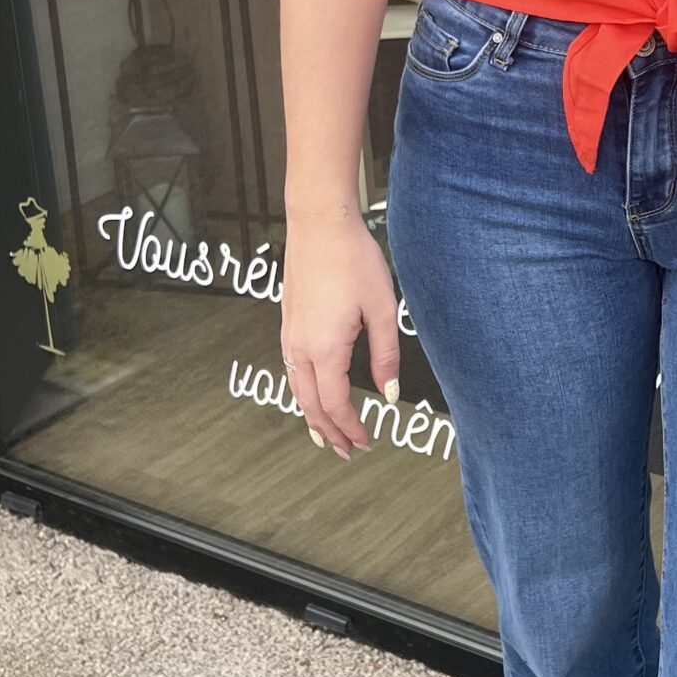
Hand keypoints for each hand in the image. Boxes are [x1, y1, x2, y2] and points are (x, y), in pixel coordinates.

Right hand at [279, 209, 403, 457]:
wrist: (320, 224)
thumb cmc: (353, 260)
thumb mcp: (381, 309)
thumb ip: (385, 355)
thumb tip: (388, 393)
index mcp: (325, 348)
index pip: (336, 404)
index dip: (351, 428)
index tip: (367, 443)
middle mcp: (300, 346)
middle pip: (310, 404)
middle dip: (329, 432)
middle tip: (348, 451)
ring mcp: (290, 334)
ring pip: (296, 389)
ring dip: (312, 415)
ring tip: (327, 434)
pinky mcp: (288, 322)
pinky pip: (291, 369)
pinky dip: (302, 392)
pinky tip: (313, 393)